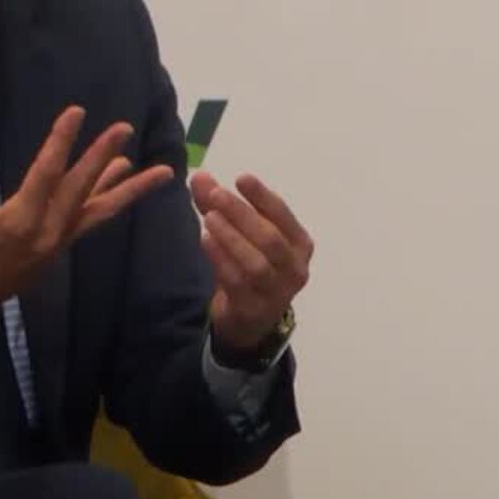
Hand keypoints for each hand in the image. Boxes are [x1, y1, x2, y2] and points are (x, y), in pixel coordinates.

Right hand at [0, 106, 172, 354]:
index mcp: (20, 222)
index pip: (46, 173)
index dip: (61, 141)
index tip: (76, 112)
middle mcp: (47, 233)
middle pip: (81, 188)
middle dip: (102, 155)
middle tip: (124, 128)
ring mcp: (57, 243)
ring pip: (98, 211)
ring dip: (126, 189)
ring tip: (155, 170)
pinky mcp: (58, 249)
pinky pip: (90, 221)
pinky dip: (106, 201)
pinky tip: (115, 183)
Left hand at [191, 172, 312, 353]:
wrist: (250, 322)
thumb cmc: (249, 268)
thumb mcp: (238, 235)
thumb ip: (219, 206)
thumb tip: (199, 176)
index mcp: (299, 244)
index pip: (283, 215)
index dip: (262, 196)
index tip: (241, 178)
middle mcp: (295, 268)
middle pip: (271, 238)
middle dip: (243, 214)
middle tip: (217, 195)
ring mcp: (277, 292)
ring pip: (257, 262)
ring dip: (231, 237)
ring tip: (209, 218)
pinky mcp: (254, 309)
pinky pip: (238, 282)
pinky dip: (221, 260)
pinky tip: (206, 241)